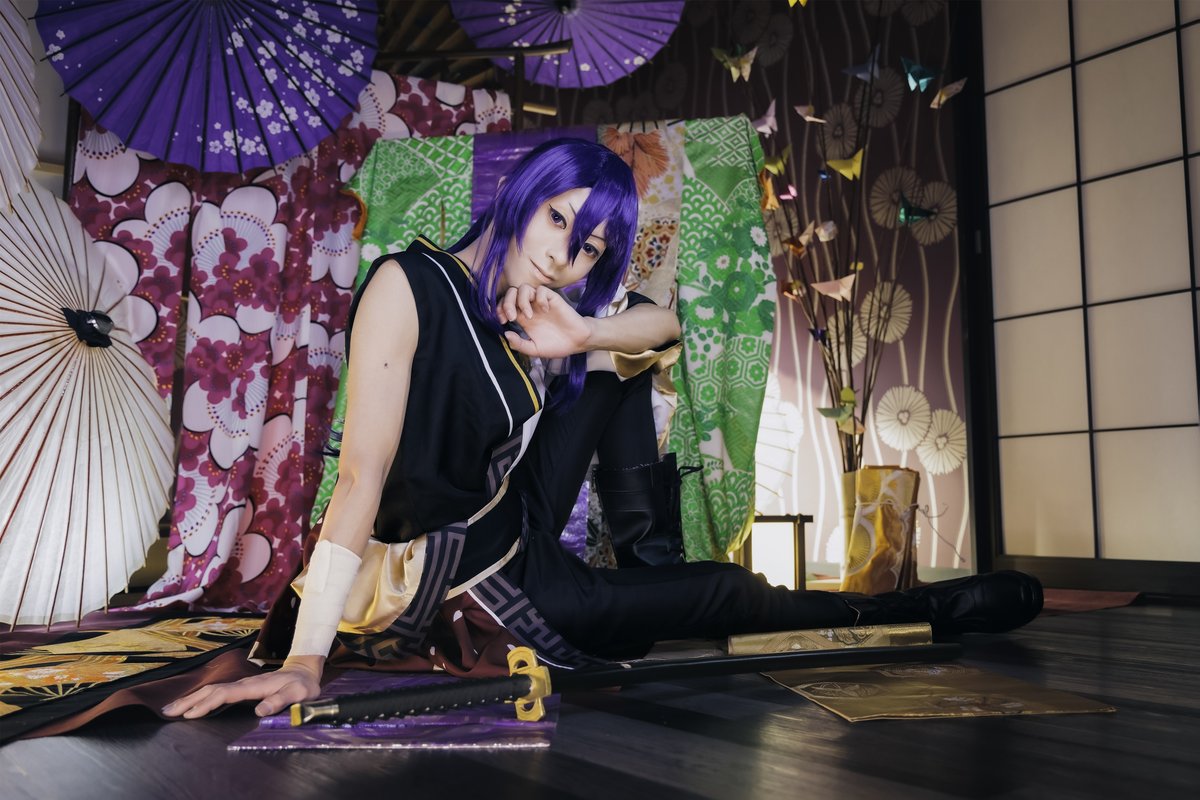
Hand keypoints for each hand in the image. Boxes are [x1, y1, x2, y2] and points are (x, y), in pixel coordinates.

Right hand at [161, 661, 321, 718]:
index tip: (190, 714)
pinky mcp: (241, 688)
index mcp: (254, 686)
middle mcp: (244, 684)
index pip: (225, 694)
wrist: (303, 671)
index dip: (207, 704)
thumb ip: (280, 701)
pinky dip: (201, 698)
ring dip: (191, 698)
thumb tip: (259, 712)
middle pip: (212, 690)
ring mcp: (241, 685)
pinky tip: (191, 705)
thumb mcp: (297, 694)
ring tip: (171, 708)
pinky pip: (217, 692)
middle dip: (189, 700)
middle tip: (168, 711)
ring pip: (211, 690)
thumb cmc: (301, 685)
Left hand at [498, 284, 593, 359]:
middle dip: (507, 303)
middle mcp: (530, 307)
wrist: (577, 342)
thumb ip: (520, 344)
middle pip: (511, 293)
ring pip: (524, 288)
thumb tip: (506, 334)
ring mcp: (540, 302)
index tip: (503, 321)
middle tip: (512, 317)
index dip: (500, 309)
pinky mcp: (552, 299)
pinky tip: (544, 310)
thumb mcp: (534, 349)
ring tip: (528, 316)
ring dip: (522, 300)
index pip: (505, 305)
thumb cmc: (556, 345)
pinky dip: (540, 298)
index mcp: (523, 318)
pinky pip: (542, 290)